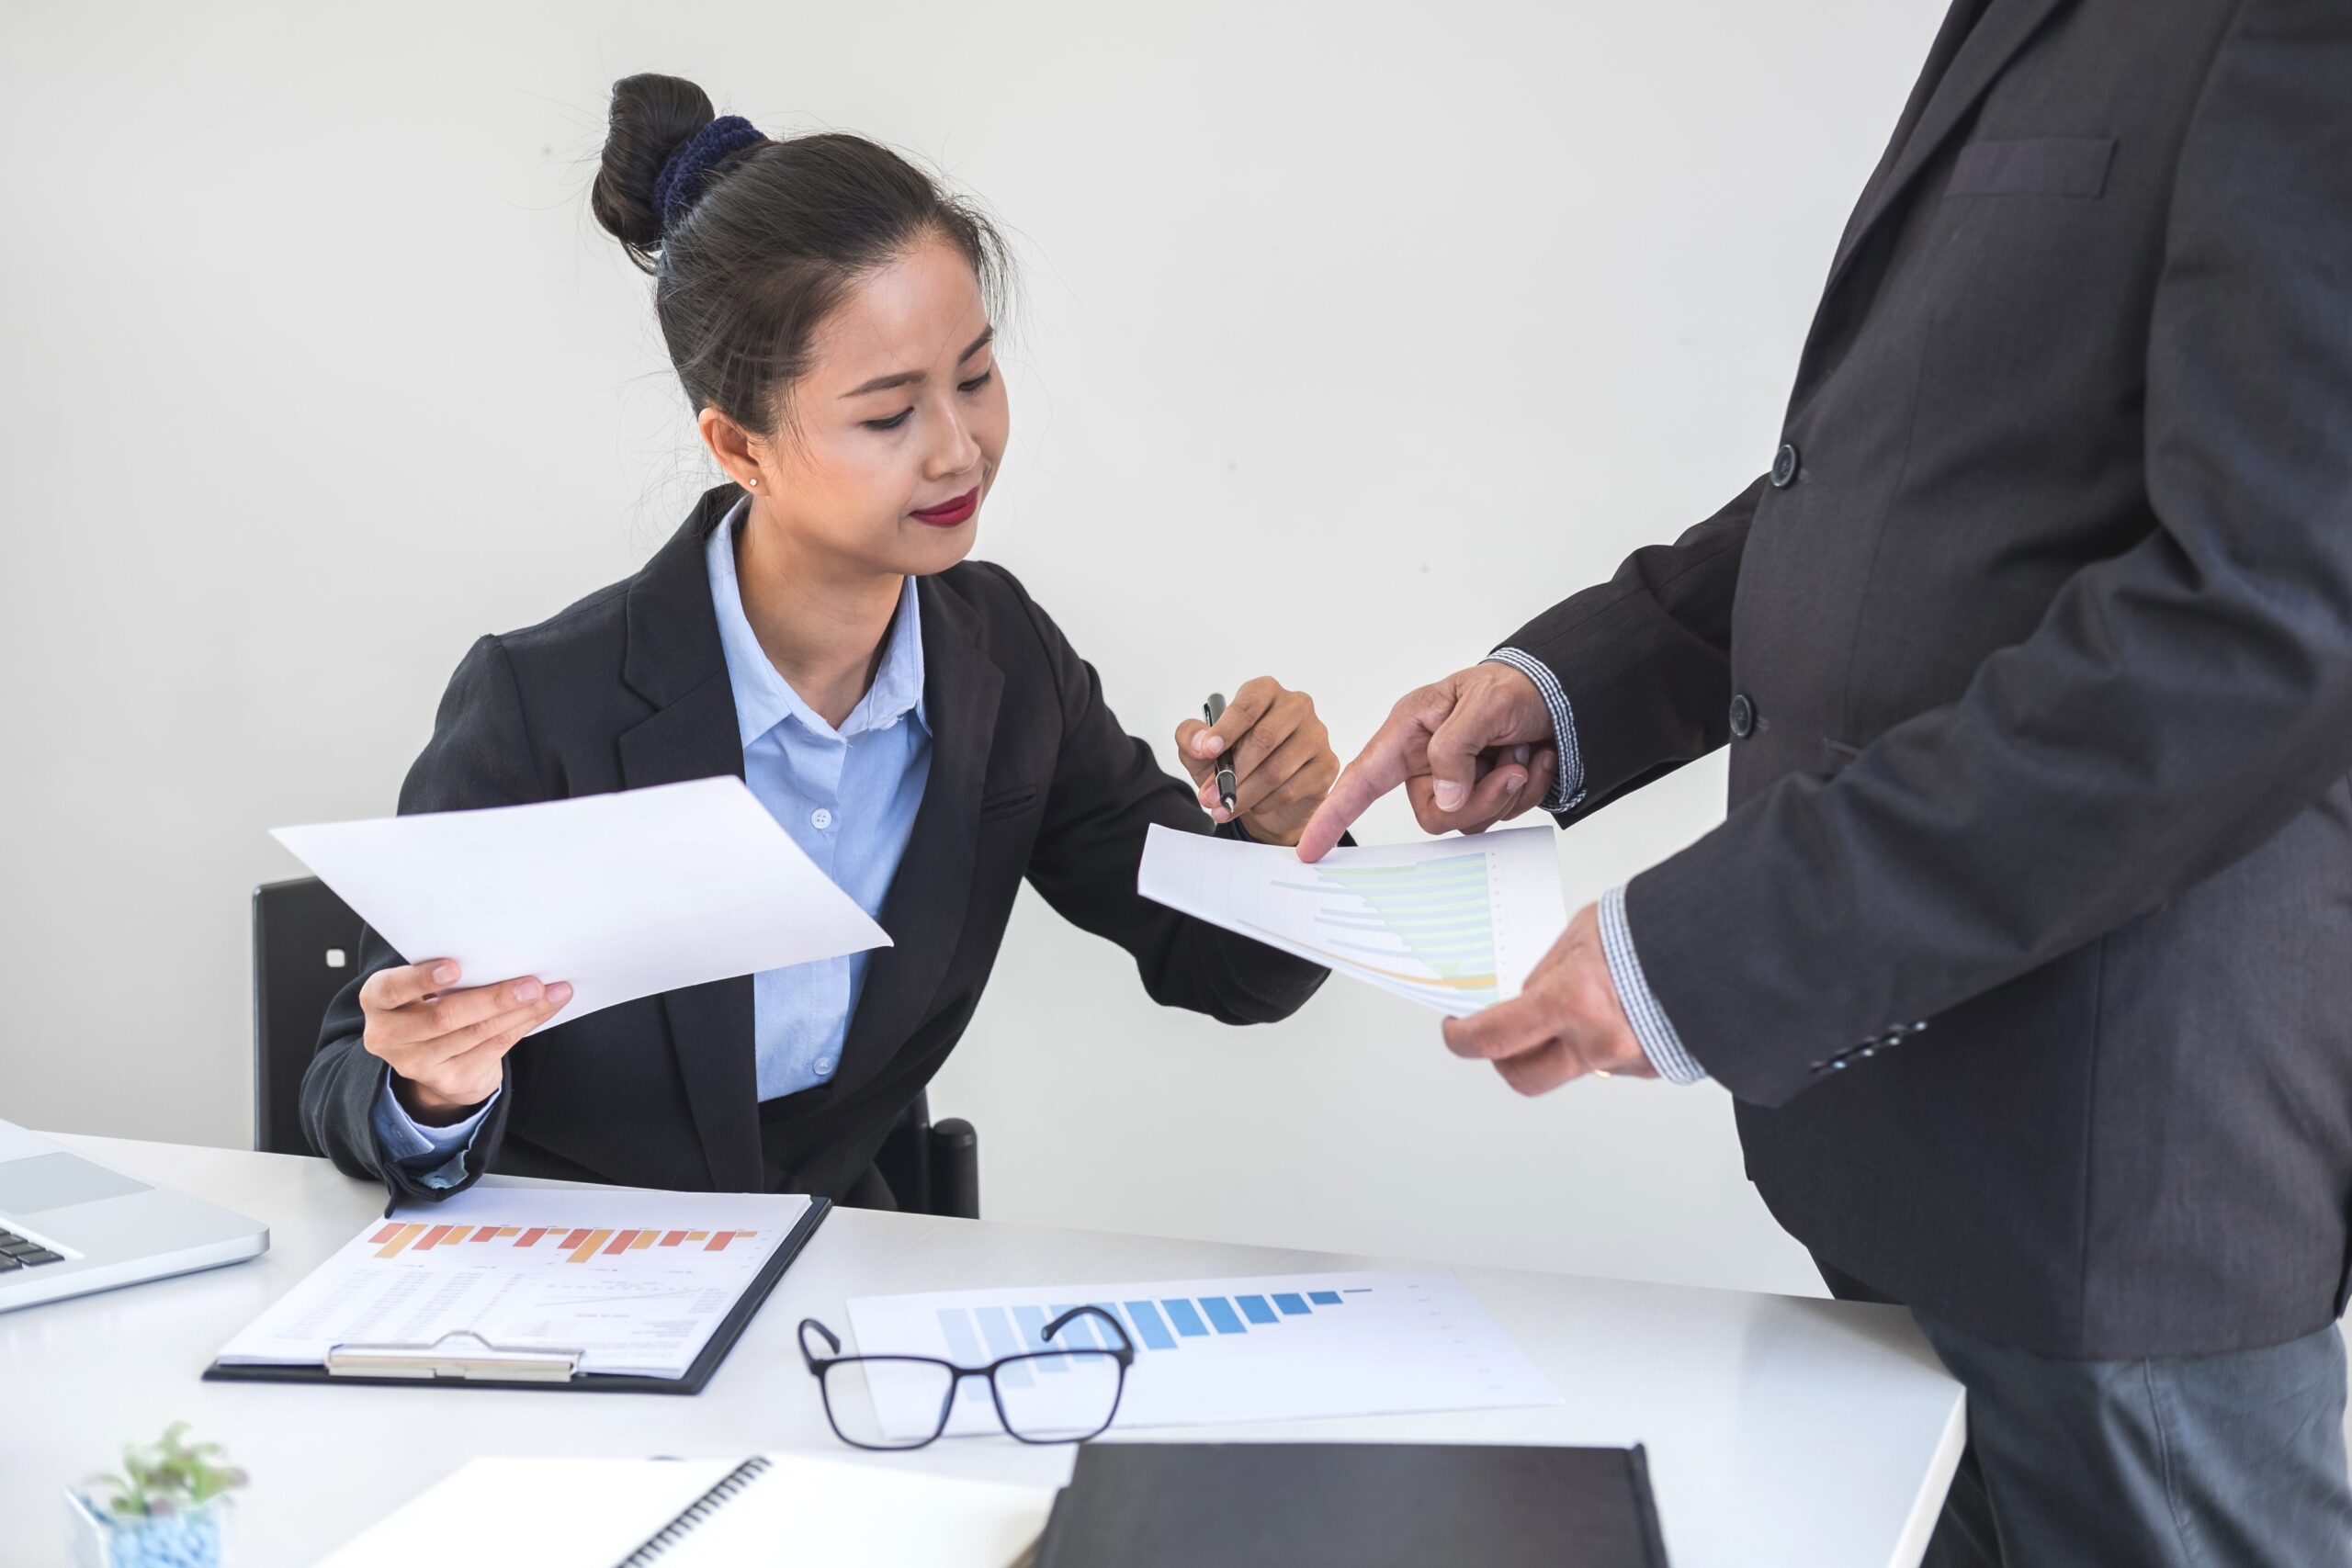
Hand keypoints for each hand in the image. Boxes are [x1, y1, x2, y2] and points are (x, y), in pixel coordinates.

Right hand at [359, 960, 572, 1122]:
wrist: (437, 1063)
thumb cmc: (435, 1006)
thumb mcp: (426, 988)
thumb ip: (447, 974)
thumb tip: (505, 951)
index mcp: (378, 1000)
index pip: (392, 989)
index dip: (421, 979)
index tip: (455, 967)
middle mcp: (389, 1035)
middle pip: (444, 1017)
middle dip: (493, 998)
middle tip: (532, 983)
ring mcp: (417, 1063)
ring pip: (476, 1032)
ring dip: (521, 1010)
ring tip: (552, 991)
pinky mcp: (448, 1080)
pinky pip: (494, 1047)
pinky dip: (525, 1024)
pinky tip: (545, 1007)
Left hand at [1173, 677, 1338, 847]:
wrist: (1264, 797)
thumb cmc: (1235, 762)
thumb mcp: (1202, 750)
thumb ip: (1191, 737)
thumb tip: (1199, 743)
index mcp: (1265, 692)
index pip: (1248, 705)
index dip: (1226, 729)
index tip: (1208, 751)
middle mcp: (1296, 706)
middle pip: (1264, 738)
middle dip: (1232, 772)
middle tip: (1209, 795)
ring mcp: (1316, 735)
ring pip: (1276, 769)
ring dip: (1244, 793)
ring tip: (1223, 806)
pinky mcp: (1326, 765)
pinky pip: (1292, 788)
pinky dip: (1266, 802)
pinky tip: (1254, 806)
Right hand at [1295, 662, 1557, 860]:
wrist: (1560, 694)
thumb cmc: (1514, 686)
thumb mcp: (1483, 704)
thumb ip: (1455, 749)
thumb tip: (1444, 796)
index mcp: (1410, 731)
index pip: (1361, 778)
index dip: (1332, 814)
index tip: (1309, 848)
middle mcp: (1426, 760)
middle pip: (1433, 814)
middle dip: (1478, 798)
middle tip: (1510, 767)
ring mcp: (1455, 780)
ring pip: (1466, 820)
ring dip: (1505, 791)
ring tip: (1521, 754)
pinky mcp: (1481, 793)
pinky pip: (1496, 816)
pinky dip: (1523, 791)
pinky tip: (1532, 760)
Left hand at [1439, 903, 1655, 1092]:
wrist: (1724, 944)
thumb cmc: (1656, 926)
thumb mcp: (1581, 936)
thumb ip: (1547, 973)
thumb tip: (1524, 998)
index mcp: (1572, 1001)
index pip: (1493, 1038)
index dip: (1462, 1040)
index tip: (1456, 1031)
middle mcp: (1597, 1042)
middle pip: (1524, 1077)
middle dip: (1504, 1059)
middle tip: (1502, 1036)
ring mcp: (1626, 1062)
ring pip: (1570, 1068)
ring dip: (1561, 1046)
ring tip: (1580, 1006)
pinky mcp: (1651, 1069)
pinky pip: (1609, 1062)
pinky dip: (1603, 1041)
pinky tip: (1618, 1011)